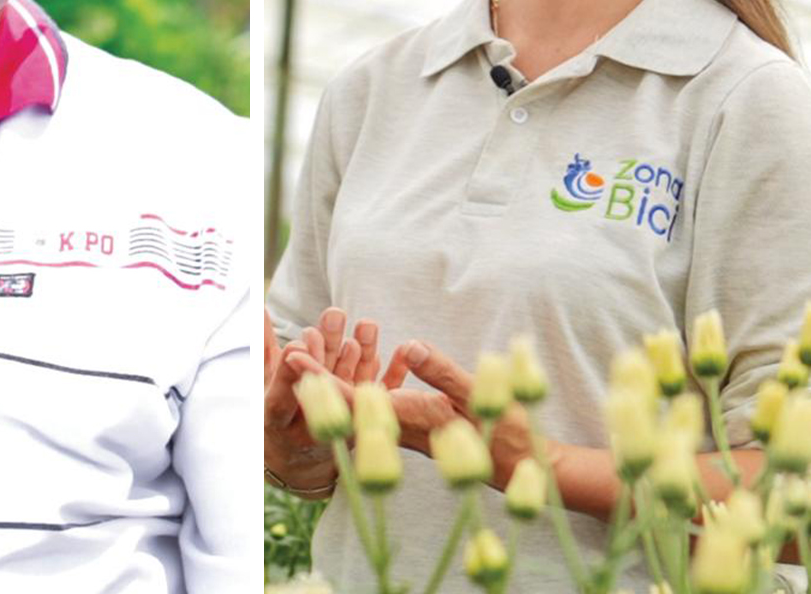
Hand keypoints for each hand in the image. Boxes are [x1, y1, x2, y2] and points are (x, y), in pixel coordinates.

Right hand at [265, 307, 381, 489]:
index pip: (282, 396)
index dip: (288, 373)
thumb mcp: (265, 382)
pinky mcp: (366, 419)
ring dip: (361, 356)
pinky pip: (381, 397)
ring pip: (352, 387)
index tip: (295, 346)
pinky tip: (403, 351)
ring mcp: (341, 422)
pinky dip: (394, 374)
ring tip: (365, 327)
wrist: (301, 457)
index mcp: (279, 416)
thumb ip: (263, 347)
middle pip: (320, 386)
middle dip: (328, 350)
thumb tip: (260, 310)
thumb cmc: (280, 411)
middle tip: (334, 317)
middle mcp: (310, 424)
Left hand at [297, 338, 540, 487]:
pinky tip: (353, 361)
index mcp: (408, 418)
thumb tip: (407, 347)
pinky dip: (360, 380)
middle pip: (344, 400)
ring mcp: (404, 427)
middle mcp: (398, 426)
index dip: (319, 377)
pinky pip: (377, 403)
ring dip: (337, 374)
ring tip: (315, 345)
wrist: (520, 465)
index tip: (293, 357)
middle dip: (316, 374)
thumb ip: (442, 372)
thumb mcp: (478, 396)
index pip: (351, 398)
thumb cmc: (505, 433)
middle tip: (289, 345)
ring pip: (358, 401)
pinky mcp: (412, 424)